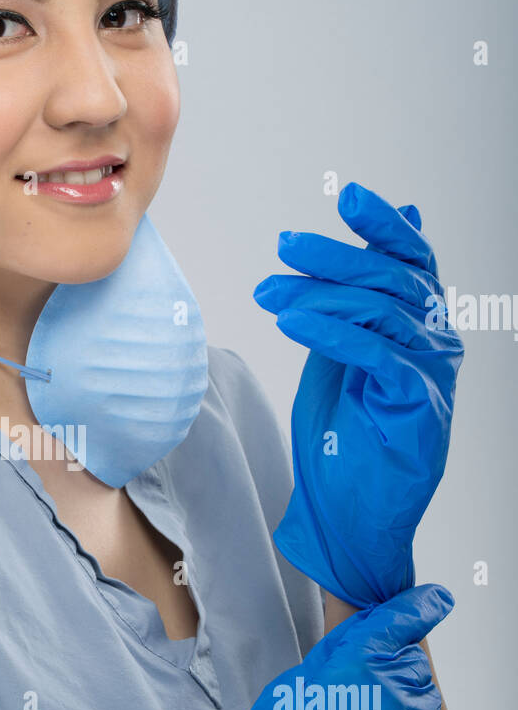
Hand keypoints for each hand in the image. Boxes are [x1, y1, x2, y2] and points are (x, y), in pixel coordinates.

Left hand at [253, 181, 463, 607]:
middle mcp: (436, 341)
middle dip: (334, 258)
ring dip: (321, 295)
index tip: (347, 198)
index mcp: (421, 322)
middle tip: (284, 249)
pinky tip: (295, 321)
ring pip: (383, 311)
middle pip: (391, 279)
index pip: (413, 258)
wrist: (350, 511)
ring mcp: (432, 373)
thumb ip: (357, 296)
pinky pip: (377, 355)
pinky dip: (334, 332)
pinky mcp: (417, 406)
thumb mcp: (343, 350)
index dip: (384, 225)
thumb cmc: (346, 432)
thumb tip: (395, 221)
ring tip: (272, 291)